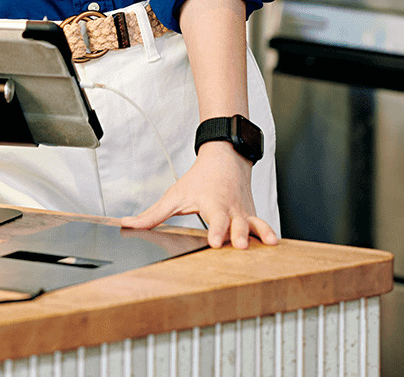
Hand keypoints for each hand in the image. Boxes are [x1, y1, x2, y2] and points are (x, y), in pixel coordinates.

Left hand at [120, 142, 278, 248]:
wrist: (225, 157)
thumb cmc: (199, 179)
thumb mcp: (174, 195)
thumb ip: (154, 214)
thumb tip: (128, 224)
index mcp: (211, 203)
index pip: (214, 219)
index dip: (215, 230)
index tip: (214, 241)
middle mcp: (229, 208)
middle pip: (235, 223)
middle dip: (238, 235)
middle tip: (239, 246)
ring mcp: (243, 212)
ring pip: (254, 223)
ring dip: (260, 233)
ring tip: (269, 244)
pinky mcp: (252, 216)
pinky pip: (262, 224)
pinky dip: (269, 233)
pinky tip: (275, 243)